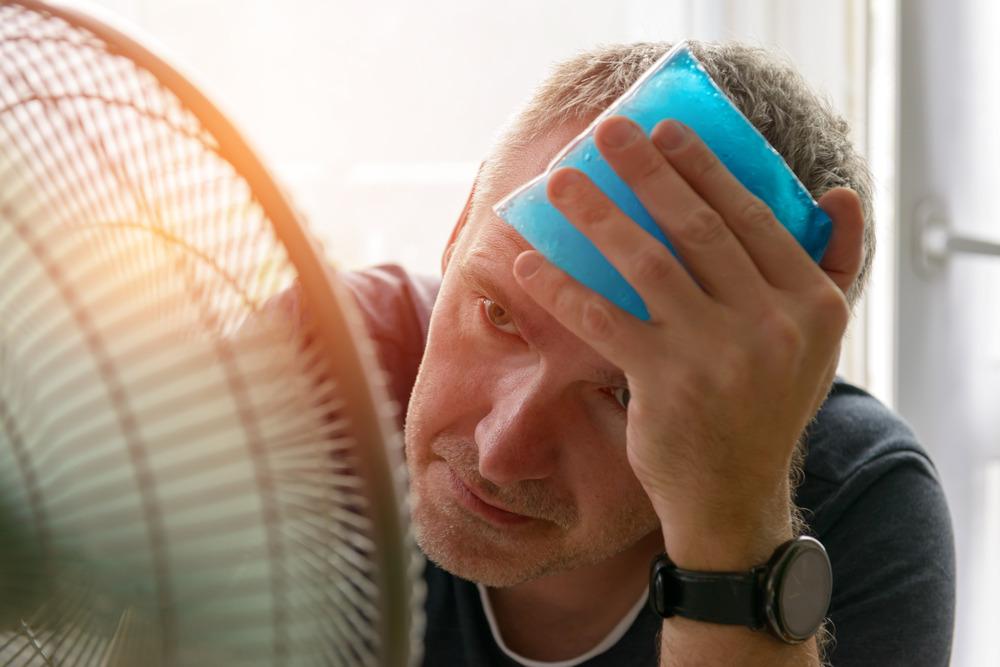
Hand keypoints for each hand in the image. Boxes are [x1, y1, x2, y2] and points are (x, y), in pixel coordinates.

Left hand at [512, 116, 863, 568]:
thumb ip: (832, 266)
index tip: (667, 130)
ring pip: (647, 261)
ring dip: (598, 216)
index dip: (704, 169)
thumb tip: (836, 192)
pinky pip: (604, 318)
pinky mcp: (666, 383)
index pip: (752, 217)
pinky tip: (530, 262)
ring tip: (561, 182)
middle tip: (607, 132)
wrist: (734, 497)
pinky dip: (563, 287)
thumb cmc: (765, 405)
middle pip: (698, 228)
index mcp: (813, 303)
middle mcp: (773, 323)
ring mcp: (718, 354)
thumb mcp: (816, 341)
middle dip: (647, 172)